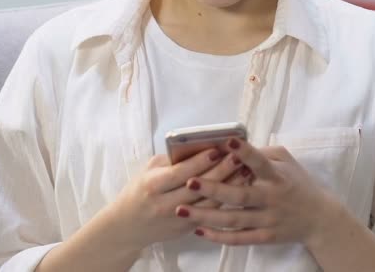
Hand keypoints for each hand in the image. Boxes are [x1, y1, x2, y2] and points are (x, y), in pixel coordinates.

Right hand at [103, 148, 250, 249]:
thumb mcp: (148, 171)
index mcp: (153, 185)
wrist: (129, 225)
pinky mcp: (188, 228)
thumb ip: (171, 161)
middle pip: (199, 187)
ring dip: (230, 185)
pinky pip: (212, 212)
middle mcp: (165, 204)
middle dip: (221, 170)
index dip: (201, 161)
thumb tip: (199, 147)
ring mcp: (178, 219)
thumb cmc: (140, 191)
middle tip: (238, 155)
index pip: (181, 172)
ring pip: (210, 202)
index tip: (217, 149)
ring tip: (245, 168)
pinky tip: (239, 186)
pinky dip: (226, 198)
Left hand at [175, 138, 339, 246]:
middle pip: (240, 195)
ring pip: (233, 219)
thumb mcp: (286, 161)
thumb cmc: (297, 183)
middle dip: (214, 189)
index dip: (244, 152)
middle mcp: (272, 198)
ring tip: (181, 210)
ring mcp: (268, 220)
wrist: (319, 219)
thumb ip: (261, 153)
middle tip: (190, 182)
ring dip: (206, 216)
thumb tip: (232, 145)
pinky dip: (218, 237)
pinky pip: (238, 239)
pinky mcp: (265, 237)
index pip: (260, 162)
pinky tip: (198, 231)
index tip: (227, 141)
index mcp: (277, 176)